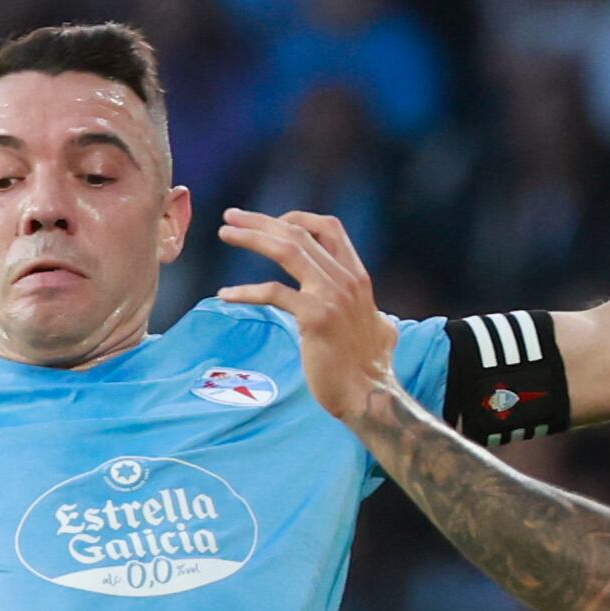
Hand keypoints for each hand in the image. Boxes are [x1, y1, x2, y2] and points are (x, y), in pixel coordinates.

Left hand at [218, 208, 397, 424]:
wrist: (369, 395)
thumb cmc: (370, 370)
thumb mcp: (382, 331)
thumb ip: (377, 317)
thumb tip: (384, 322)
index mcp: (358, 276)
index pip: (330, 227)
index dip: (297, 218)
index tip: (271, 223)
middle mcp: (346, 279)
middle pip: (299, 232)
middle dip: (262, 220)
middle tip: (232, 216)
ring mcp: (331, 295)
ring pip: (286, 249)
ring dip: (251, 237)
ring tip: (225, 233)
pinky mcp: (315, 317)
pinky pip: (274, 293)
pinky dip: (246, 291)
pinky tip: (225, 295)